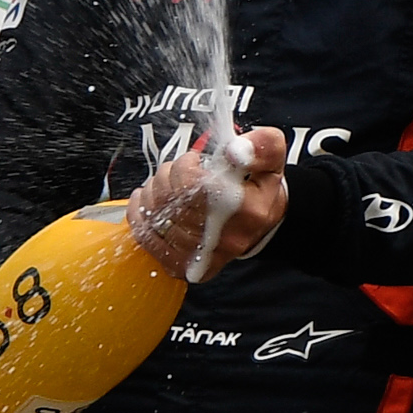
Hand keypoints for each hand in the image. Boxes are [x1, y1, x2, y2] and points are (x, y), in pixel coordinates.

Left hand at [124, 126, 288, 282]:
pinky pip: (146, 238)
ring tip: (166, 184)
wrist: (261, 227)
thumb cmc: (260, 192)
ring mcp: (202, 256)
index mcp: (247, 210)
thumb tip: (234, 150)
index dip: (184, 165)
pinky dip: (140, 214)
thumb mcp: (273, 162)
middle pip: (170, 200)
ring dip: (153, 192)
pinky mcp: (184, 266)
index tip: (194, 160)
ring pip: (156, 217)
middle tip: (178, 170)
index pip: (192, 184)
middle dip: (166, 175)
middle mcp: (225, 239)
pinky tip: (147, 201)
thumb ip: (262, 147)